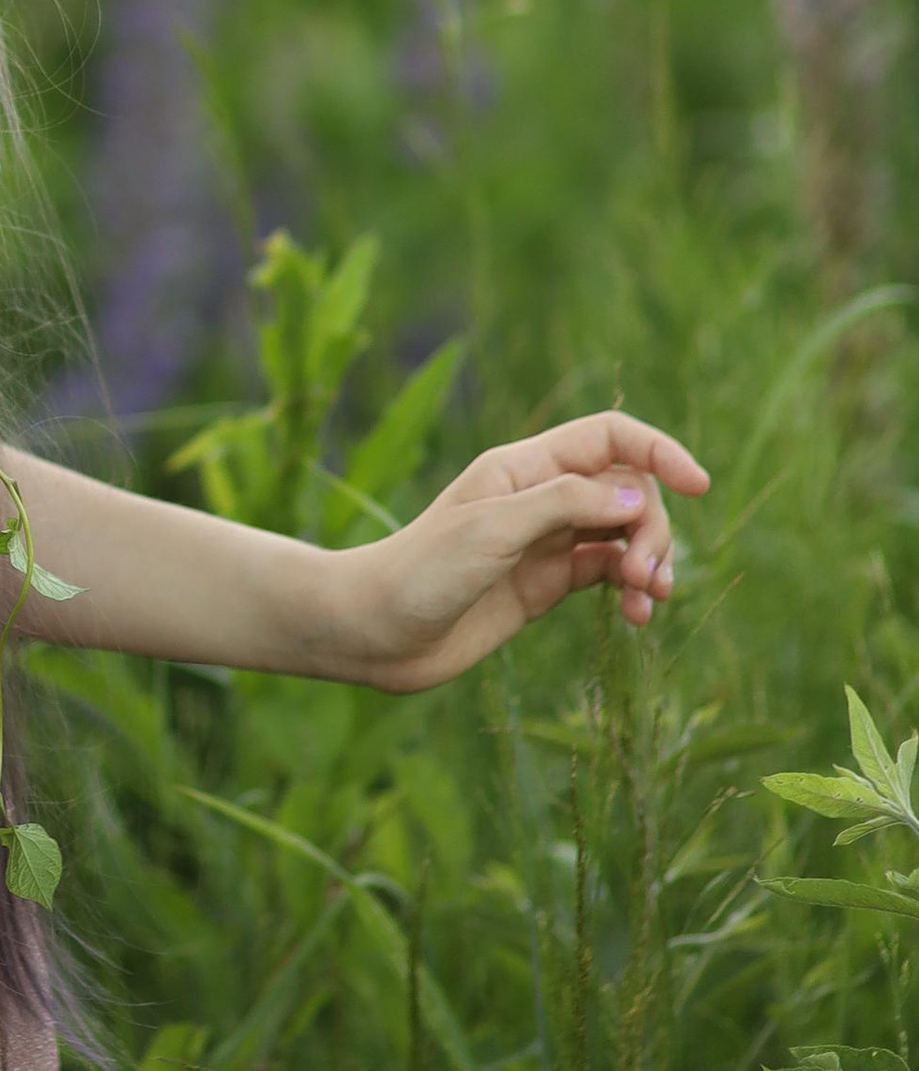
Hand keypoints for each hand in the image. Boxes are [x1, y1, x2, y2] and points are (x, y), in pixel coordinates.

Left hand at [342, 409, 709, 694]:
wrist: (373, 632)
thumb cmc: (420, 572)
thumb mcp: (492, 530)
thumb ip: (564, 506)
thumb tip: (634, 495)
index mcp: (523, 468)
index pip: (608, 438)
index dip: (657, 452)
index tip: (699, 485)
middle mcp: (539, 498)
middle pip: (627, 491)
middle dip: (652, 528)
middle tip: (645, 575)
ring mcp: (544, 542)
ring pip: (625, 534)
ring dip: (650, 561)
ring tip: (647, 600)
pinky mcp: (545, 584)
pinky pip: (608, 573)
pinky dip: (632, 588)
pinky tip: (638, 615)